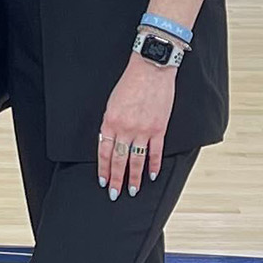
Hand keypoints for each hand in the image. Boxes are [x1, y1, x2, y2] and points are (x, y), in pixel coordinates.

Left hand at [97, 56, 175, 201]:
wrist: (150, 68)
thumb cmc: (130, 82)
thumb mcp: (112, 103)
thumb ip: (110, 124)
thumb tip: (109, 142)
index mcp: (110, 122)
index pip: (104, 152)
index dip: (103, 170)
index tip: (103, 182)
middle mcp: (125, 129)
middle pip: (119, 160)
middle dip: (116, 179)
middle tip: (115, 194)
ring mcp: (143, 130)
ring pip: (137, 159)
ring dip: (134, 177)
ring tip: (133, 190)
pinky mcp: (158, 128)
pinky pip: (155, 151)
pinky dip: (154, 165)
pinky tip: (151, 175)